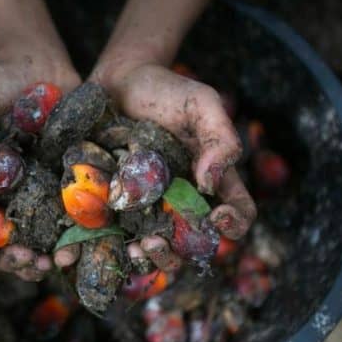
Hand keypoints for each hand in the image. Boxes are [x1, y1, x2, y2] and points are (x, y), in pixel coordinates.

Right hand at [0, 44, 79, 280]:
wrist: (38, 67)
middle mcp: (2, 201)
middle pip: (0, 245)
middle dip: (10, 261)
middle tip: (24, 263)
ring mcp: (36, 197)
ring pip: (36, 241)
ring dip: (42, 258)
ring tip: (51, 264)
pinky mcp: (67, 189)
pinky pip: (70, 220)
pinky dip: (73, 237)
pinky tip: (77, 244)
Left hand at [55, 62, 255, 271]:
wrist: (113, 82)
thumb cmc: (163, 89)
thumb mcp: (200, 103)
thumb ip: (219, 137)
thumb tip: (211, 182)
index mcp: (212, 181)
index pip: (238, 214)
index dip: (234, 225)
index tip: (217, 218)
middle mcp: (182, 202)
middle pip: (193, 246)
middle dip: (179, 253)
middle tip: (158, 241)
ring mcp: (148, 209)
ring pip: (157, 252)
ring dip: (151, 259)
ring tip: (137, 247)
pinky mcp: (115, 209)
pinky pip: (116, 239)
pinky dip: (109, 250)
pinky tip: (103, 247)